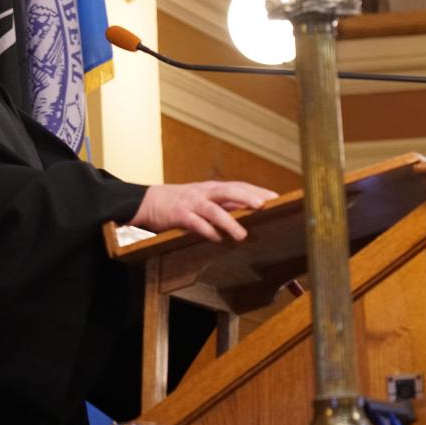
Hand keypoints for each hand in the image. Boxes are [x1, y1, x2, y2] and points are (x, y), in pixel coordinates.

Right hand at [130, 181, 277, 242]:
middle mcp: (205, 192)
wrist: (150, 201)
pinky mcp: (179, 215)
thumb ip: (225, 205)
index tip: (276, 197)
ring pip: (213, 210)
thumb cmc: (183, 202)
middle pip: (229, 191)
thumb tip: (251, 211)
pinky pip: (195, 223)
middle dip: (247, 197)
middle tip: (263, 205)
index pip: (239, 186)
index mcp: (213, 188)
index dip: (257, 190)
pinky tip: (216, 239)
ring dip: (229, 222)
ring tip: (242, 235)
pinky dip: (207, 231)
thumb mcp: (205, 199)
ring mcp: (192, 203)